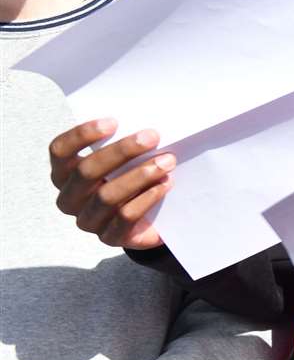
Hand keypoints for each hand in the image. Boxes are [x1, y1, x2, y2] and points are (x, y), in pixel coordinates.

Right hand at [48, 119, 173, 248]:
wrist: (152, 218)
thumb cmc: (133, 178)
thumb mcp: (126, 159)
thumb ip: (126, 144)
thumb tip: (145, 128)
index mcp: (64, 173)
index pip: (60, 151)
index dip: (82, 135)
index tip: (113, 122)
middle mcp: (69, 198)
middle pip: (86, 171)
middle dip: (122, 151)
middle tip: (152, 137)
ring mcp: (87, 220)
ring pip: (106, 196)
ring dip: (140, 175)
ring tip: (167, 162)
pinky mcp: (109, 237)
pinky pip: (125, 217)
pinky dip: (147, 198)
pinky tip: (165, 184)